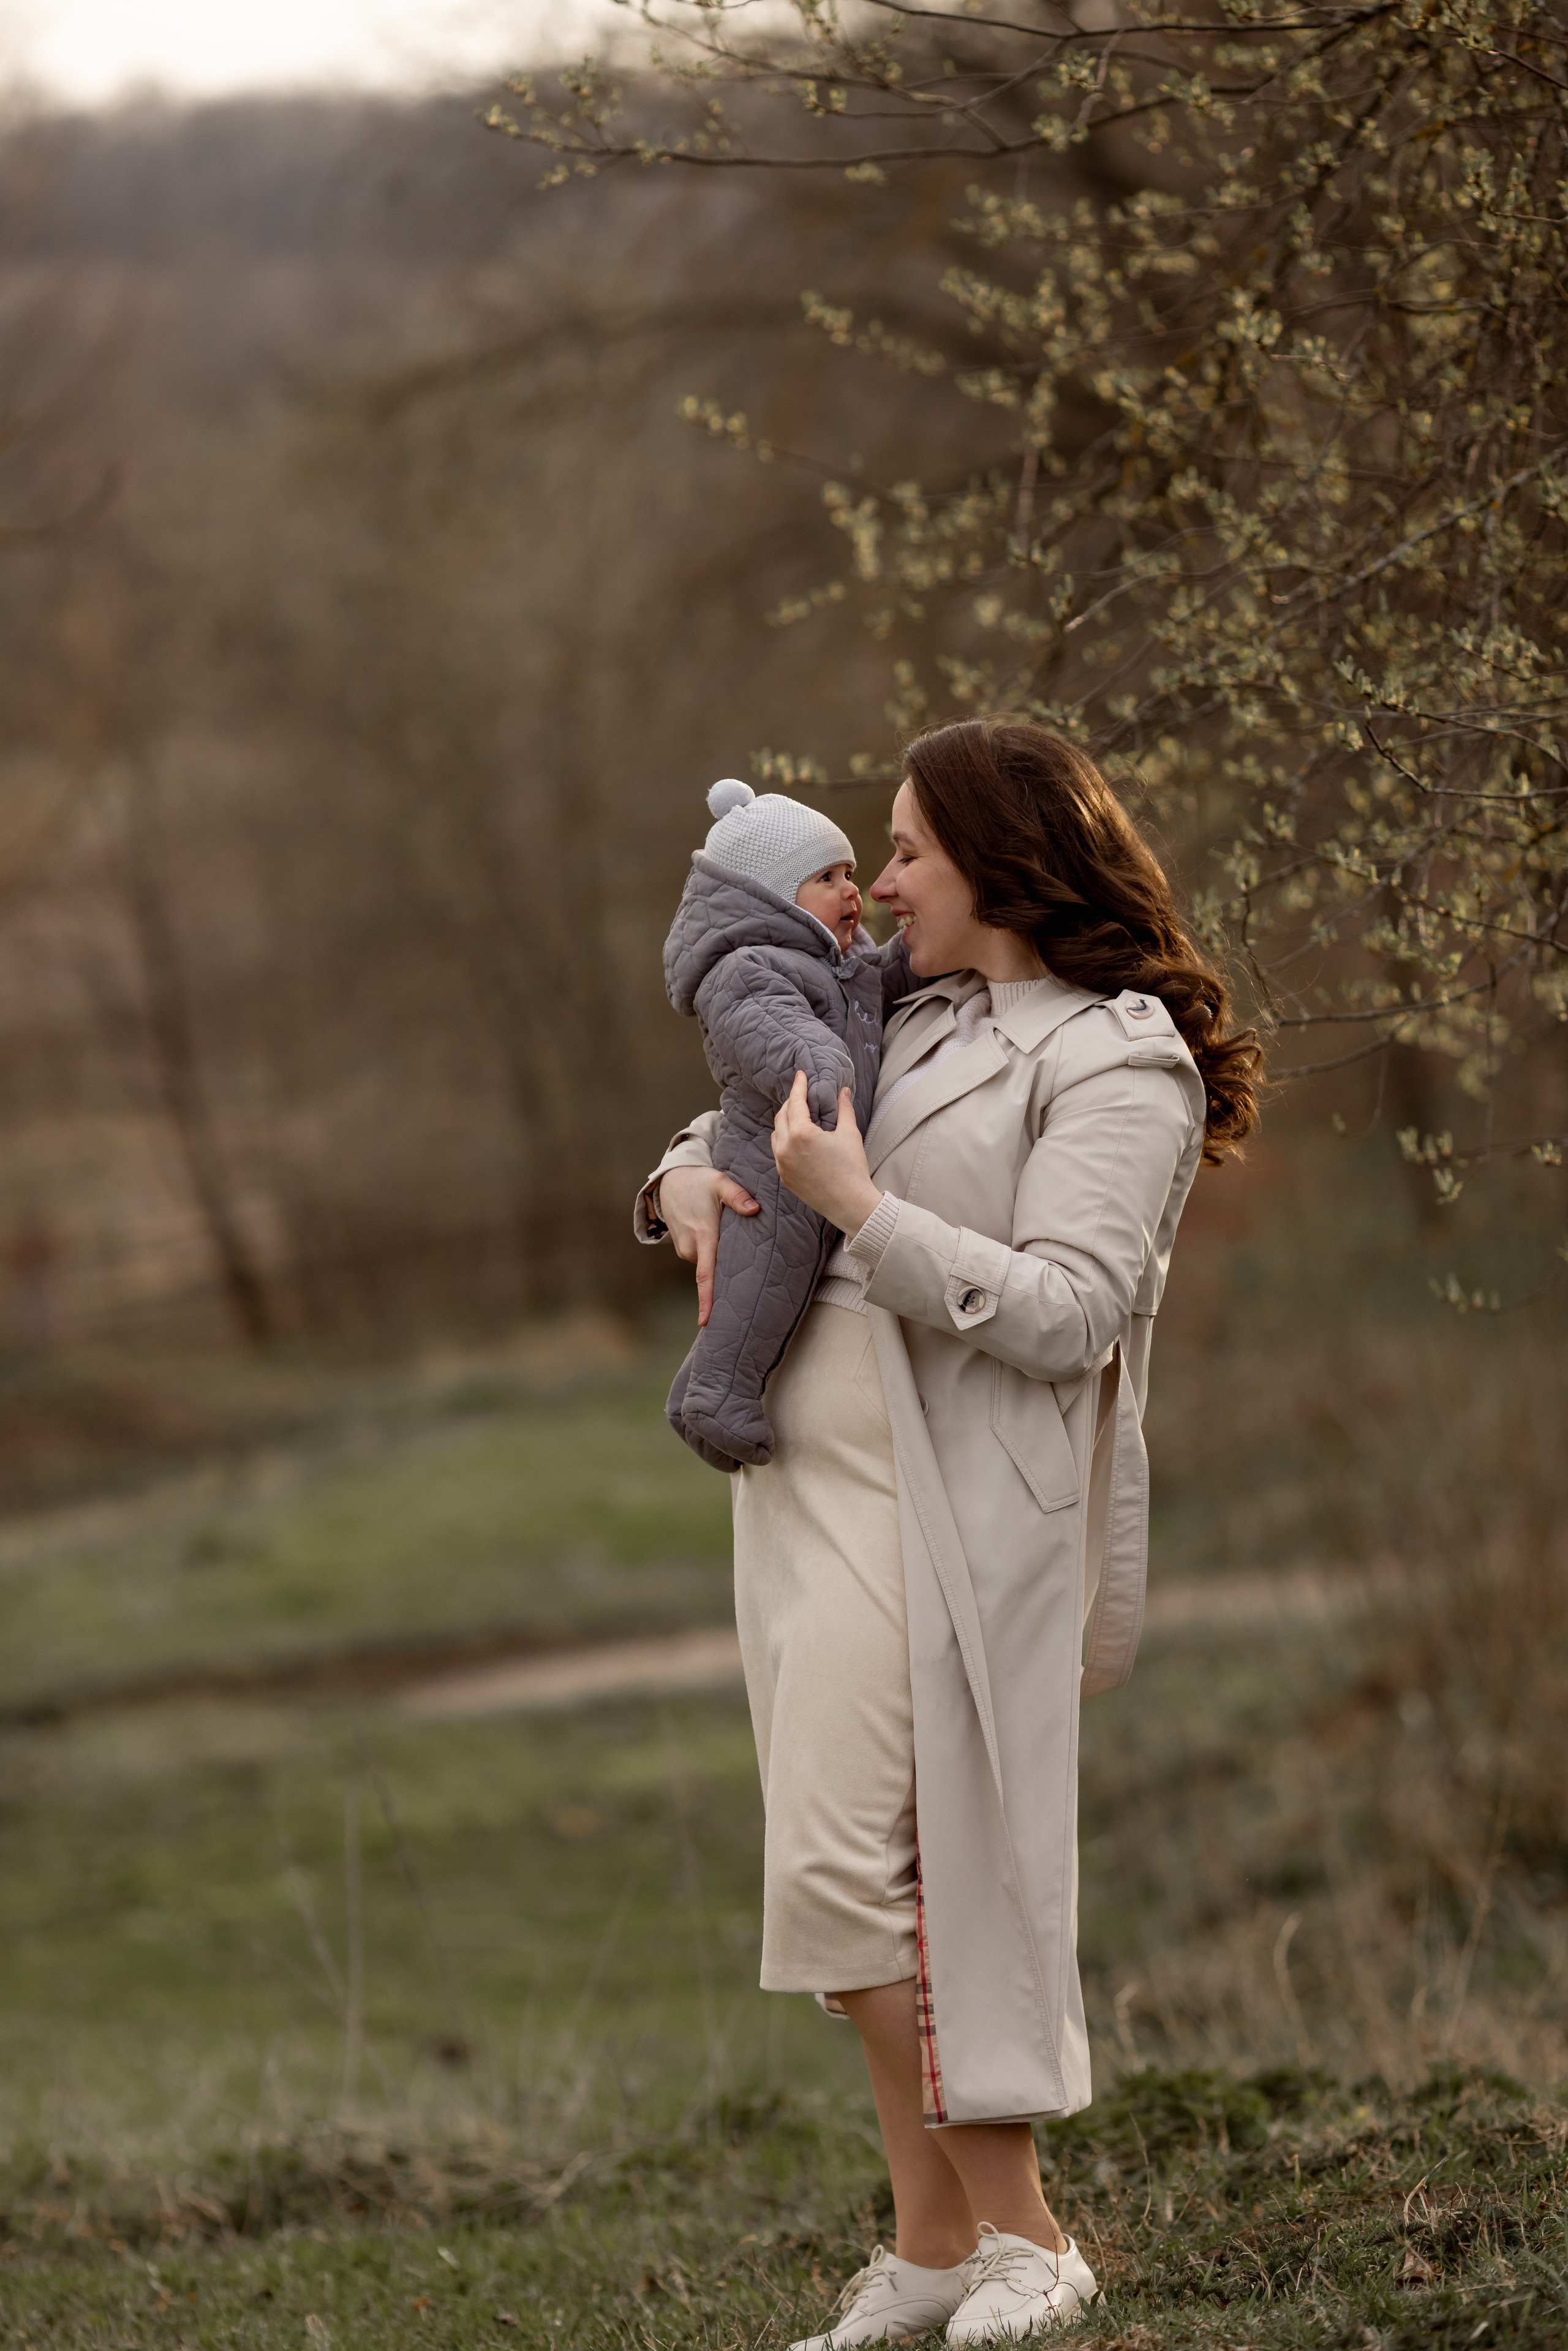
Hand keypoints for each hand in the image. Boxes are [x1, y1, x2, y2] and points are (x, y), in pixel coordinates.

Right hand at [659, 1165, 758, 1328]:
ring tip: (735, 1248)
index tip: (706, 1320)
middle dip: (727, 1278)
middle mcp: (691, 1248)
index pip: (706, 1275)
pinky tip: (720, 1244)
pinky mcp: (684, 1247)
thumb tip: (755, 1210)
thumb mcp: (720, 1182)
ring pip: (708, 1262)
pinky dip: (712, 1253)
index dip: (707, 1299)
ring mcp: (685, 1248)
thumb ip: (737, 1196)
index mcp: (703, 1236)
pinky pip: (702, 1256)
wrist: (671, 1179)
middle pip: (713, 1270)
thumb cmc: (699, 1181)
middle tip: (747, 1285)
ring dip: (720, 1259)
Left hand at [771, 1073, 882, 1234]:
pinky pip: (778, 1152)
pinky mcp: (784, 1177)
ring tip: (798, 1115)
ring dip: (785, 1121)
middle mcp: (786, 1148)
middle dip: (791, 1103)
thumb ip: (844, 1109)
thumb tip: (843, 1091)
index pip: (795, 1102)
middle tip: (802, 1095)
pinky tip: (796, 1139)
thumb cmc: (852, 1169)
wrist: (850, 1204)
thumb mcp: (849, 1134)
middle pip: (782, 1116)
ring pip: (776, 1134)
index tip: (800, 1075)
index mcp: (801, 1134)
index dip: (798, 1086)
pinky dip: (784, 1140)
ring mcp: (782, 1164)